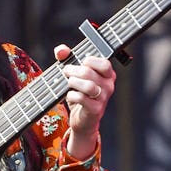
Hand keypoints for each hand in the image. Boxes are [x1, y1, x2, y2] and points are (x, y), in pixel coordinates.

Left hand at [54, 44, 115, 159]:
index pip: (104, 63)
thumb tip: (61, 50)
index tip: (80, 63)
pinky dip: (72, 95)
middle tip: (66, 72)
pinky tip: (71, 95)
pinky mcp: (95, 110)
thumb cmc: (79, 92)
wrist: (82, 119)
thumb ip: (66, 57)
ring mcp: (103, 99)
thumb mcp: (74, 73)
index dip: (89, 61)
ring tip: (69, 83)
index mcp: (108, 75)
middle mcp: (109, 86)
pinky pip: (81, 98)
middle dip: (72, 70)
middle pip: (89, 72)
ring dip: (72, 82)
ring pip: (88, 86)